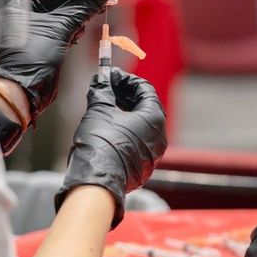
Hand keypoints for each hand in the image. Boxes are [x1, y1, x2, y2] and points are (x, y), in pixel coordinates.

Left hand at [0, 0, 109, 124]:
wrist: (25, 91)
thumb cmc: (32, 58)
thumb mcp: (59, 28)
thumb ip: (81, 8)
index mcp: (23, 4)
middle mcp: (30, 13)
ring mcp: (40, 27)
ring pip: (68, 10)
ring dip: (86, 4)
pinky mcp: (50, 40)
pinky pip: (68, 23)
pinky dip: (81, 18)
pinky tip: (94, 10)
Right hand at [56, 68, 166, 227]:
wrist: (96, 180)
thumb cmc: (100, 143)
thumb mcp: (99, 110)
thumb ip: (102, 90)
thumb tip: (101, 78)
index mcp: (154, 118)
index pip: (145, 89)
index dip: (127, 79)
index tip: (111, 76)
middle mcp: (159, 136)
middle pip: (145, 106)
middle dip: (126, 95)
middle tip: (107, 89)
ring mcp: (153, 153)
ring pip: (142, 125)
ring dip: (125, 112)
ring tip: (105, 106)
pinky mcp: (143, 166)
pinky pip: (138, 141)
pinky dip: (126, 129)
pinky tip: (109, 127)